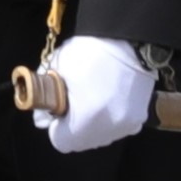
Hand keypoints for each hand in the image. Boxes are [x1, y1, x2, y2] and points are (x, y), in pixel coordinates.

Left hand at [27, 35, 155, 153]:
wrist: (129, 38)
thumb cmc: (90, 52)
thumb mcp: (57, 69)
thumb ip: (44, 99)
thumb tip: (41, 119)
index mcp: (88, 118)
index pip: (61, 141)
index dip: (55, 126)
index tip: (58, 109)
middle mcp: (110, 128)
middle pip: (81, 142)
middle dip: (73, 127)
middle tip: (74, 101)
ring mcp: (127, 125)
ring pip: (99, 137)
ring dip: (92, 125)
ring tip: (92, 98)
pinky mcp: (139, 118)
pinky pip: (116, 128)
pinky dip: (109, 120)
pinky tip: (108, 99)